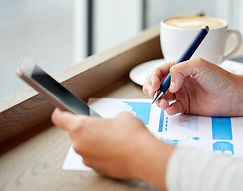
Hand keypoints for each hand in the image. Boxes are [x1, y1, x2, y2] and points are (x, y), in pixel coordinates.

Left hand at [51, 109, 173, 189]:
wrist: (144, 157)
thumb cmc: (133, 136)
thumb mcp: (122, 115)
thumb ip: (108, 118)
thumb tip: (110, 123)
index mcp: (81, 127)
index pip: (60, 118)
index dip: (61, 112)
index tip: (63, 111)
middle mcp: (80, 144)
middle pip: (76, 133)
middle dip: (89, 129)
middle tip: (104, 126)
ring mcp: (87, 159)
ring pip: (87, 146)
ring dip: (96, 142)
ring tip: (115, 139)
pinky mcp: (96, 169)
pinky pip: (95, 157)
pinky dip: (103, 153)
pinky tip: (117, 149)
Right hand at [143, 58, 242, 116]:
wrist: (232, 96)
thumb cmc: (219, 78)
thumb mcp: (198, 65)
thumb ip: (178, 70)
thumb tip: (169, 85)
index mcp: (180, 68)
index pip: (159, 71)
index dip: (153, 77)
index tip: (155, 85)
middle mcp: (178, 81)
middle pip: (157, 85)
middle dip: (152, 89)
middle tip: (154, 94)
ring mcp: (182, 94)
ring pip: (162, 97)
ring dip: (159, 100)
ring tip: (165, 103)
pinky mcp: (186, 107)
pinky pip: (172, 109)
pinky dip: (169, 110)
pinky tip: (173, 109)